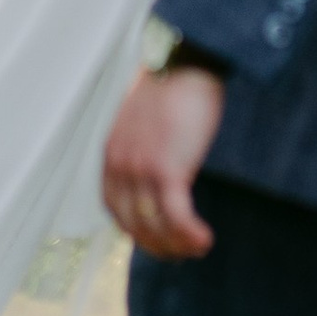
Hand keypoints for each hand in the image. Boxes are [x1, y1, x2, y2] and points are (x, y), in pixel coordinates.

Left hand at [102, 64, 225, 260]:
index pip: (116, 210)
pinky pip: (176, 215)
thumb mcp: (145, 121)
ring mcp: (141, 168)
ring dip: (177, 245)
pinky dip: (189, 233)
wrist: (187, 61)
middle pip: (133, 225)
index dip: (137, 231)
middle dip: (158, 246)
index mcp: (112, 154)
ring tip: (198, 249)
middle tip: (182, 254)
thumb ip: (143, 147)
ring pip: (155, 226)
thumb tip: (160, 172)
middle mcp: (120, 165)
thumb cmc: (173, 87)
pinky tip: (205, 239)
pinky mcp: (166, 168)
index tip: (158, 240)